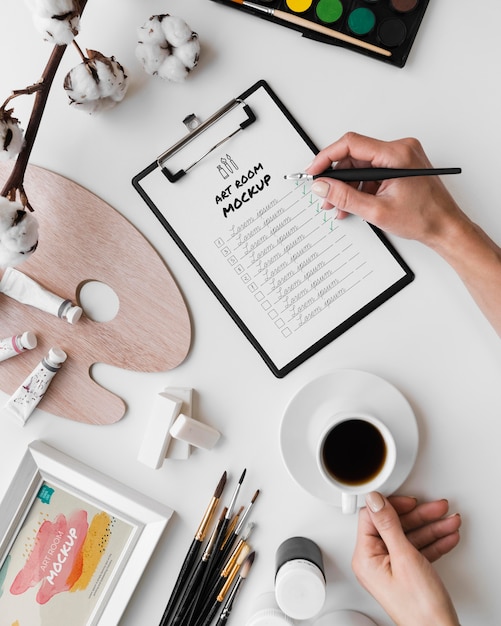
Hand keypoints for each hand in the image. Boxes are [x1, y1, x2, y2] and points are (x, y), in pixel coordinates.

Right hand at [307, 132, 464, 248]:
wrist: (445, 227)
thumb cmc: (424, 218)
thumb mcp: (376, 211)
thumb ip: (345, 197)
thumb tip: (322, 186)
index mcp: (397, 154)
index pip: (351, 144)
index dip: (326, 157)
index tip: (314, 171)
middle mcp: (400, 149)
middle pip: (354, 156)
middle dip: (336, 178)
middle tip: (325, 195)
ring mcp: (401, 157)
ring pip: (361, 165)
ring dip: (347, 185)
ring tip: (338, 205)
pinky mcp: (400, 166)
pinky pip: (372, 171)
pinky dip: (360, 186)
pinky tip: (353, 203)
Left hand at [352, 492, 460, 625]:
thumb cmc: (420, 607)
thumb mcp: (404, 557)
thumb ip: (389, 525)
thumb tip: (375, 500)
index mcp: (365, 557)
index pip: (372, 518)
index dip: (392, 506)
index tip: (410, 500)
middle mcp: (374, 562)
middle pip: (394, 526)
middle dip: (420, 516)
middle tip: (437, 508)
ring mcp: (391, 569)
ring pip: (409, 537)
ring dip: (431, 527)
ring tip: (449, 520)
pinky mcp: (406, 574)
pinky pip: (418, 550)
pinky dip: (434, 542)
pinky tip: (447, 536)